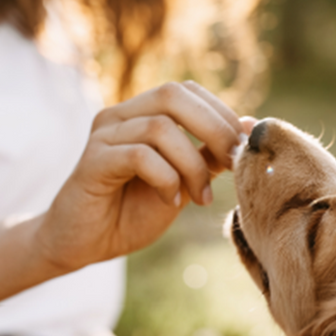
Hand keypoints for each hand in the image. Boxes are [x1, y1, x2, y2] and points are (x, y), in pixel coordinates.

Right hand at [33, 81, 247, 272]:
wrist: (85, 244)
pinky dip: (166, 178)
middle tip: (232, 165)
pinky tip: (171, 201)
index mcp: (141, 113)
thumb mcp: (183, 181)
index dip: (221, 114)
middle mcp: (120, 115)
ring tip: (199, 198)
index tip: (242, 151)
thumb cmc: (132, 212)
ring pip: (160, 127)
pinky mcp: (92, 161)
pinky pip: (139, 156)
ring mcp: (104, 135)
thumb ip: (209, 156)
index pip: (188, 91)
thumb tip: (250, 128)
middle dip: (213, 129)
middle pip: (174, 95)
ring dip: (191, 165)